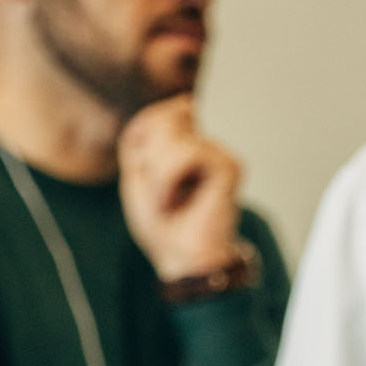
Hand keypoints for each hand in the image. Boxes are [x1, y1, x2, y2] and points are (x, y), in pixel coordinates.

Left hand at [117, 94, 243, 281]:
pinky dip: (167, 180)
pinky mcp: (229, 165)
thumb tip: (183, 104)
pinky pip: (185, 153)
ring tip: (167, 200)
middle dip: (148, 158)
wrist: (184, 262)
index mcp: (183, 144)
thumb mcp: (136, 174)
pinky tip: (175, 201)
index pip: (153, 117)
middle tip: (158, 193)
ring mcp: (218, 152)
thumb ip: (143, 136)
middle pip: (161, 118)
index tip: (148, 183)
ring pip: (171, 133)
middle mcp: (204, 143)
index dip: (140, 146)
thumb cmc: (162, 226)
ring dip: (156, 174)